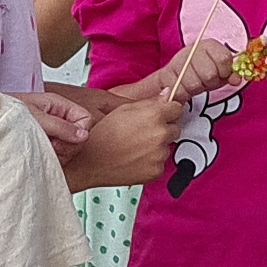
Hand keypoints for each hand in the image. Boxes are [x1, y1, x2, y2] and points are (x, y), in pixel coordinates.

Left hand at [20, 88, 94, 154]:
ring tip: (40, 147)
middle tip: (50, 144)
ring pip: (70, 147)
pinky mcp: (47, 143)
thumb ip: (61, 126)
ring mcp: (53, 132)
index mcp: (59, 105)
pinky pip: (59, 154)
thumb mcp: (36, 118)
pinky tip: (38, 153)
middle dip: (67, 144)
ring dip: (59, 152)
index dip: (79, 131)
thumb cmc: (8, 113)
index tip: (64, 139)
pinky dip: (51, 157)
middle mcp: (59, 118)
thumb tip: (84, 135)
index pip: (86, 119)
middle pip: (80, 136)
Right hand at [54, 86, 178, 191]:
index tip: (162, 115)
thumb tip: (167, 95)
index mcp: (154, 115)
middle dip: (163, 129)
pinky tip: (134, 159)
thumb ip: (150, 102)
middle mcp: (160, 134)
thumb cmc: (101, 134)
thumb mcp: (123, 109)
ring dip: (156, 147)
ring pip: (167, 147)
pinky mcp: (156, 171)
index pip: (177, 108)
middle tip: (142, 133)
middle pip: (175, 128)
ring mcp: (159, 154)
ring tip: (134, 147)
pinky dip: (151, 162)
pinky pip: (160, 163)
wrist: (88, 161)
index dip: (168, 111)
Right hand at [153, 37, 241, 106]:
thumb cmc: (203, 73)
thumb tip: (236, 80)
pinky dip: (184, 95)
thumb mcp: (220, 72)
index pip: (223, 59)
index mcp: (209, 45)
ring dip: (196, 90)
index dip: (225, 72)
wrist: (176, 77)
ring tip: (195, 85)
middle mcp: (192, 50)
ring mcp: (177, 62)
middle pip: (210, 75)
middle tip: (206, 82)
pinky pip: (179, 91)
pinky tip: (185, 90)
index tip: (222, 74)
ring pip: (194, 85)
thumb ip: (230, 74)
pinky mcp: (165, 75)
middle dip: (210, 83)